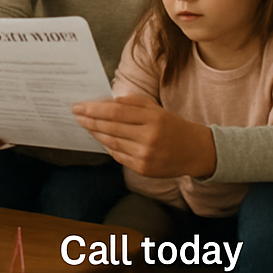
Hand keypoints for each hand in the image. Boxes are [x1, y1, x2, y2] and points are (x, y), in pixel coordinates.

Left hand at [73, 93, 216, 177]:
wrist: (196, 151)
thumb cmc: (171, 125)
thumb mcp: (154, 108)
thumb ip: (130, 103)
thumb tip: (104, 103)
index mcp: (152, 118)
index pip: (114, 113)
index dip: (93, 110)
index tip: (79, 106)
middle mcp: (149, 138)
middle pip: (110, 128)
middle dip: (90, 121)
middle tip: (76, 114)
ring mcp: (146, 156)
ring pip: (112, 143)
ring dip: (96, 133)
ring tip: (86, 125)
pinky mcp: (144, 170)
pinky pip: (119, 156)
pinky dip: (108, 147)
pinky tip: (101, 139)